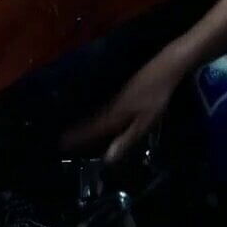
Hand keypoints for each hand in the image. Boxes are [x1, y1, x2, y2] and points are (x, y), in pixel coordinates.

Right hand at [62, 46, 189, 162]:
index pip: (92, 129)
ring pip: (98, 113)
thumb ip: (126, 140)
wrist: (165, 67)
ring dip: (86, 122)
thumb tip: (107, 158)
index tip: (62, 144)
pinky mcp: (125, 91)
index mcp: (114, 115)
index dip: (78, 138)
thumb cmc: (156, 97)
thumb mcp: (144, 122)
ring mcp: (117, 97)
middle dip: (78, 131)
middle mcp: (111, 105)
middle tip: (63, 139)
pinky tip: (99, 116)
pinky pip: (106, 107)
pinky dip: (98, 114)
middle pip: (92, 121)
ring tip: (75, 130)